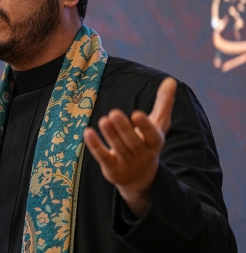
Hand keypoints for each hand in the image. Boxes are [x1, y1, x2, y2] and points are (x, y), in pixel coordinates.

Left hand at [83, 77, 176, 217]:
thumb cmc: (148, 142)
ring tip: (103, 120)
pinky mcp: (112, 168)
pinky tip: (87, 132)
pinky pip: (103, 157)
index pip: (152, 136)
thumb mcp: (158, 124)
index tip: (136, 114)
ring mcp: (127, 163)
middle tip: (113, 113)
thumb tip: (171, 80)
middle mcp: (142, 154)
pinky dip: (95, 146)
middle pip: (133, 142)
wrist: (140, 178)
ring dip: (111, 135)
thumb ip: (164, 103)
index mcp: (155, 142)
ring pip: (119, 149)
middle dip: (123, 128)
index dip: (145, 126)